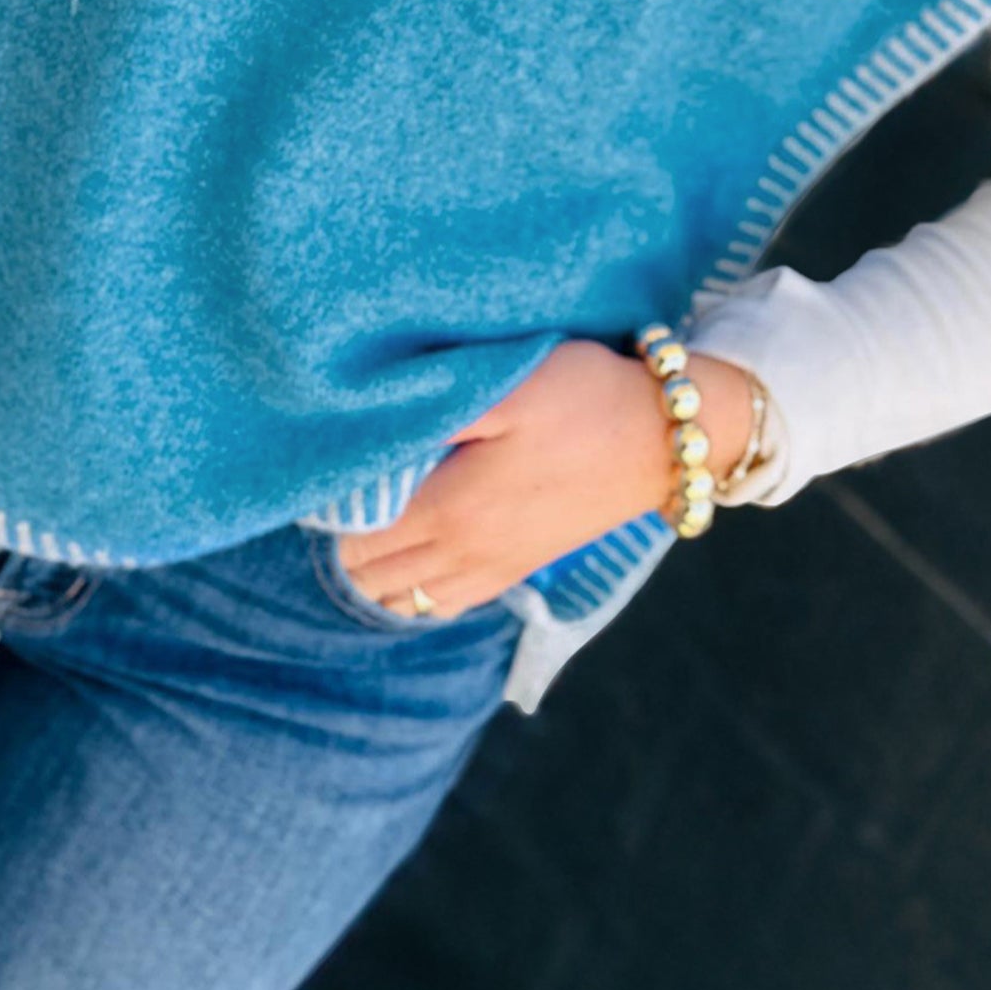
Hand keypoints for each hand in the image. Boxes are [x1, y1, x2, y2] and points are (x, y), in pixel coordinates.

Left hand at [337, 337, 754, 618]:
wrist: (665, 438)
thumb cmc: (584, 398)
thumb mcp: (509, 385)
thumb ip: (433, 409)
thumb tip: (365, 427)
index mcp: (449, 511)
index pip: (350, 534)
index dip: (325, 504)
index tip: (325, 462)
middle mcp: (462, 555)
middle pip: (367, 573)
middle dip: (341, 535)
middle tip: (340, 482)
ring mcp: (492, 569)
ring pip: (400, 597)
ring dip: (372, 566)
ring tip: (368, 512)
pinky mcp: (517, 570)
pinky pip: (442, 603)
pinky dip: (412, 587)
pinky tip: (411, 548)